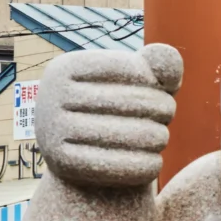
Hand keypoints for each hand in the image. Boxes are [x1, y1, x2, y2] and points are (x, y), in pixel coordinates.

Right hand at [36, 43, 182, 188]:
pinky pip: (128, 166)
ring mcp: (54, 131)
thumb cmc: (112, 113)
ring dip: (159, 138)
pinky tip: (153, 161)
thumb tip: (168, 54)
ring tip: (158, 139)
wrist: (79, 162)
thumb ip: (156, 68)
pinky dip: (149, 164)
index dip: (159, 85)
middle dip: (163, 110)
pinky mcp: (64, 164)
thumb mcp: (132, 85)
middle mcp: (52, 95)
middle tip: (165, 118)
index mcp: (65, 67)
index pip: (135, 70)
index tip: (162, 95)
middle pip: (138, 101)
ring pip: (139, 135)